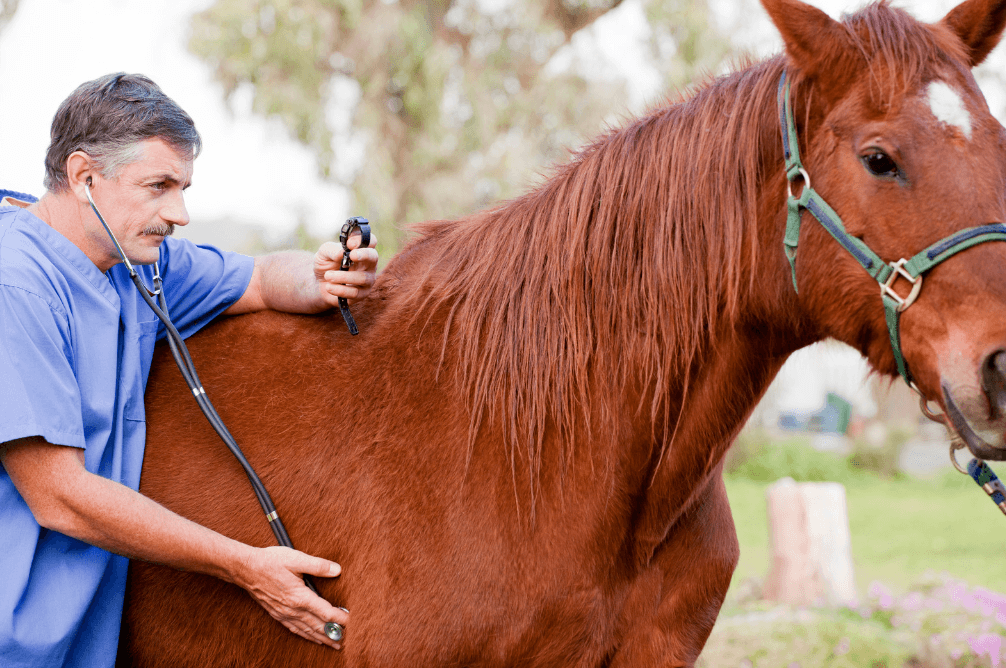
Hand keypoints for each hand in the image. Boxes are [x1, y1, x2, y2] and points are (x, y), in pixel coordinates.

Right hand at [234, 545, 349, 648]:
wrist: (245, 569)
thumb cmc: (270, 562)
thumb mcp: (296, 558)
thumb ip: (318, 565)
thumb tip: (337, 570)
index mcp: (300, 597)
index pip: (326, 613)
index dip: (341, 619)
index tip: (353, 622)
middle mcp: (293, 609)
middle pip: (318, 626)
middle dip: (334, 633)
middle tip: (349, 640)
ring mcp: (284, 614)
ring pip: (307, 631)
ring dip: (322, 638)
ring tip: (335, 644)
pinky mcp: (278, 614)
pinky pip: (295, 629)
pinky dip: (307, 636)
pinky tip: (312, 638)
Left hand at [313, 230, 378, 307]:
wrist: (320, 283)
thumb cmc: (326, 264)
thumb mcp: (324, 253)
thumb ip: (331, 249)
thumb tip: (341, 253)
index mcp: (361, 249)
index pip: (370, 240)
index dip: (362, 240)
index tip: (349, 244)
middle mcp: (368, 263)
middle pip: (373, 256)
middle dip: (364, 255)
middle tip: (351, 255)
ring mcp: (367, 279)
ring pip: (363, 278)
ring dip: (343, 277)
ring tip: (328, 276)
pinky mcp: (362, 294)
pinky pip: (355, 293)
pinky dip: (340, 289)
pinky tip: (329, 287)